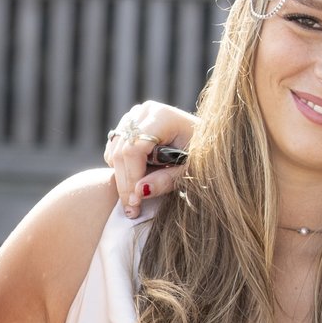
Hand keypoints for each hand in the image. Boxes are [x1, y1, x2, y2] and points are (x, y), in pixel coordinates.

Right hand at [103, 101, 196, 216]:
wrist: (208, 141)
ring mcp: (134, 117)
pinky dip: (120, 169)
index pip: (134, 148)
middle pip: (121, 151)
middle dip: (125, 184)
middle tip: (132, 210)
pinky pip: (113, 150)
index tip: (136, 204)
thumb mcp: (192, 171)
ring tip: (137, 200)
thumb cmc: (205, 155)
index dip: (132, 178)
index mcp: (163, 117)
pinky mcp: (128, 126)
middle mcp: (145, 112)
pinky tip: (139, 179)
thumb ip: (167, 181)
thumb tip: (139, 192)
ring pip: (114, 152)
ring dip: (122, 178)